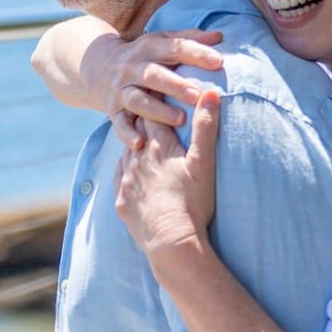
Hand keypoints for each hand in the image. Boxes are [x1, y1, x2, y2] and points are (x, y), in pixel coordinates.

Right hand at [86, 28, 223, 130]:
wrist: (97, 67)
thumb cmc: (144, 56)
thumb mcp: (162, 41)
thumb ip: (190, 39)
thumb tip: (220, 36)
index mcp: (149, 48)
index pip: (173, 48)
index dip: (196, 53)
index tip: (218, 61)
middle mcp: (133, 68)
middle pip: (153, 75)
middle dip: (175, 85)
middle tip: (198, 95)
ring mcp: (122, 89)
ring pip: (137, 100)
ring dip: (157, 110)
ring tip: (180, 119)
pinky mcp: (113, 110)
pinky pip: (119, 123)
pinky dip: (127, 134)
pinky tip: (140, 144)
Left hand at [114, 88, 221, 260]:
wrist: (171, 242)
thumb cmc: (193, 201)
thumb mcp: (204, 162)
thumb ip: (206, 126)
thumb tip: (212, 93)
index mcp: (158, 146)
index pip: (153, 114)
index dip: (155, 101)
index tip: (155, 89)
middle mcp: (137, 159)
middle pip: (136, 130)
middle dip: (142, 118)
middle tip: (145, 106)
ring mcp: (127, 180)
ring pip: (126, 153)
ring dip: (134, 144)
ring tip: (140, 139)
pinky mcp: (122, 201)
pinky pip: (119, 177)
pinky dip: (125, 169)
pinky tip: (130, 171)